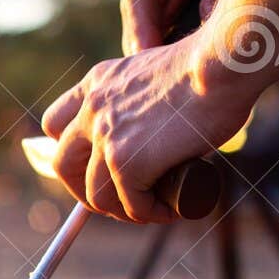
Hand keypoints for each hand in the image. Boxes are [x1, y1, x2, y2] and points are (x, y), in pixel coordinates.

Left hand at [41, 32, 256, 222]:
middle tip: (118, 200)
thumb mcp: (158, 74)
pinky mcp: (126, 162)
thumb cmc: (210, 66)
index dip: (74, 152)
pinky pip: (131, 205)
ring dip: (123, 210)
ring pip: (94, 195)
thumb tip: (158, 135)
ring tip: (151, 209)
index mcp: (97, 82)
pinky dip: (151, 213)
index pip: (57, 123)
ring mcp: (106, 136)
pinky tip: (170, 209)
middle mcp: (93, 108)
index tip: (96, 166)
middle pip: (63, 165)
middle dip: (85, 190)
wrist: (221, 64)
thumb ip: (146, 99)